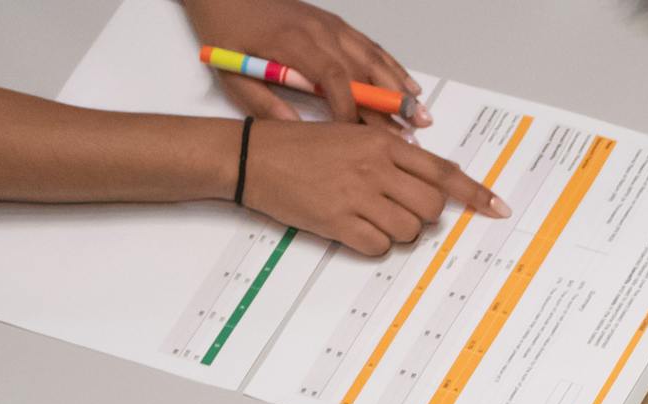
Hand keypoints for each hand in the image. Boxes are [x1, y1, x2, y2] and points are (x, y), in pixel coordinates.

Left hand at [183, 0, 423, 124]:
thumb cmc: (225, 32)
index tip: (358, 135)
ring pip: (372, 58)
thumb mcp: (230, 74)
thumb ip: (261, 104)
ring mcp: (330, 26)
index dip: (350, 107)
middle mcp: (318, 31)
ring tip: (421, 114)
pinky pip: (369, 46)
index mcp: (293, 43)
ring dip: (400, 87)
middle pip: (362, 71)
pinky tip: (409, 85)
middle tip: (412, 132)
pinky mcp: (334, 24)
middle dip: (390, 104)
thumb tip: (294, 131)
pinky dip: (392, 66)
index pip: (333, 77)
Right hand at [240, 119, 504, 254]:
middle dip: (423, 215)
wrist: (251, 157)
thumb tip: (428, 183)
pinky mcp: (339, 222)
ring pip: (409, 231)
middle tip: (398, 208)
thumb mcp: (351, 137)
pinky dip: (373, 244)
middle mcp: (374, 167)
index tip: (498, 209)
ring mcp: (357, 196)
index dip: (475, 194)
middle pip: (431, 208)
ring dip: (397, 231)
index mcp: (381, 143)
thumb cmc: (301, 147)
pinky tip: (352, 227)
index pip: (442, 171)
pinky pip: (380, 247)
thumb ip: (391, 155)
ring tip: (367, 214)